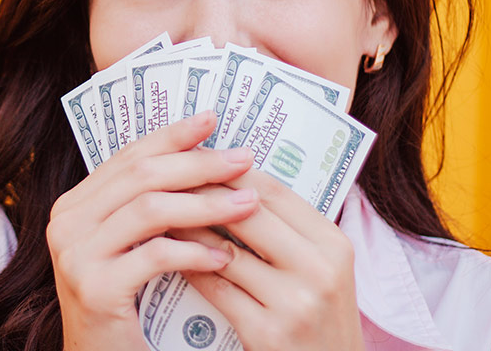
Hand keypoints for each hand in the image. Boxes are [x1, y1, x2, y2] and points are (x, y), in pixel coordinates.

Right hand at [47, 111, 258, 350]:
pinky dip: (195, 251)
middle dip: (198, 163)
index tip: (211, 119)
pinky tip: (224, 255)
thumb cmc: (126, 300)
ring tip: (247, 205)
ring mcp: (75, 254)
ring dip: (205, 203)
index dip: (171, 134)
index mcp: (76, 203)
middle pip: (141, 175)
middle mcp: (66, 221)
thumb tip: (204, 154)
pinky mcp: (94, 288)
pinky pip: (154, 256)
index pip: (129, 155)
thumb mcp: (132, 243)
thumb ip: (150, 203)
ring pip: (149, 209)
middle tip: (243, 159)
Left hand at [174, 170, 363, 350]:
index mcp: (333, 243)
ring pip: (225, 249)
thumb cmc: (317, 318)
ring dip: (186, 228)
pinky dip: (188, 266)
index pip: (273, 190)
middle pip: (247, 212)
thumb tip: (229, 182)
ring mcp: (295, 303)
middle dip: (202, 193)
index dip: (229, 169)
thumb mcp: (319, 268)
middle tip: (165, 180)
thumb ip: (285, 230)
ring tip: (157, 213)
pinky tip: (167, 255)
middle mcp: (320, 268)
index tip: (195, 156)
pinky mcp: (268, 333)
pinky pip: (215, 287)